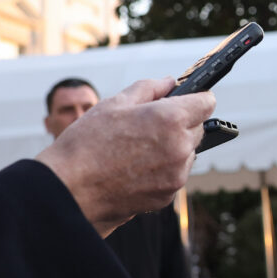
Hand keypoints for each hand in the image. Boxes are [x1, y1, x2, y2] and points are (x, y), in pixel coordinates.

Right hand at [35, 77, 213, 236]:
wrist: (70, 189)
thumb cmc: (87, 143)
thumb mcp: (115, 103)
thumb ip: (149, 88)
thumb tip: (169, 82)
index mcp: (170, 119)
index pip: (206, 103)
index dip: (197, 98)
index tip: (188, 99)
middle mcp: (180, 148)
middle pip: (198, 129)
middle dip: (182, 123)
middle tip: (151, 124)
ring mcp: (176, 174)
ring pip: (187, 154)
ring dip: (174, 148)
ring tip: (139, 149)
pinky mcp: (168, 195)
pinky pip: (175, 175)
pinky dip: (164, 169)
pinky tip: (136, 167)